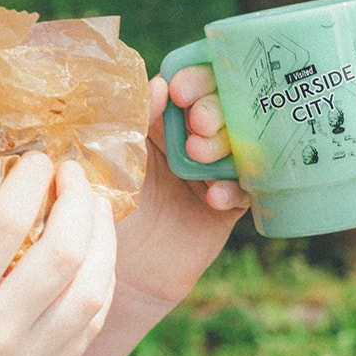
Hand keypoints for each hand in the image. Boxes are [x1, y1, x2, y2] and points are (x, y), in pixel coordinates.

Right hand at [0, 153, 115, 355]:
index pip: (3, 226)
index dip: (28, 182)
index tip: (36, 160)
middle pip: (62, 253)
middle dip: (76, 200)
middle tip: (72, 173)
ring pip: (91, 287)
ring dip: (102, 235)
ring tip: (94, 204)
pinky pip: (93, 319)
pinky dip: (102, 275)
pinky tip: (97, 248)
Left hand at [111, 68, 248, 310]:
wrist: (120, 275)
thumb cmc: (109, 213)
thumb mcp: (116, 162)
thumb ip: (136, 123)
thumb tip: (160, 83)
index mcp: (163, 121)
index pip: (193, 86)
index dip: (197, 80)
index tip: (183, 90)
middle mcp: (193, 141)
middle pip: (224, 108)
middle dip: (215, 110)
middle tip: (198, 124)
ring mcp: (215, 171)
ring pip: (241, 142)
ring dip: (225, 144)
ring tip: (200, 158)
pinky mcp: (230, 204)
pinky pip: (246, 187)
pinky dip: (234, 187)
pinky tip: (214, 196)